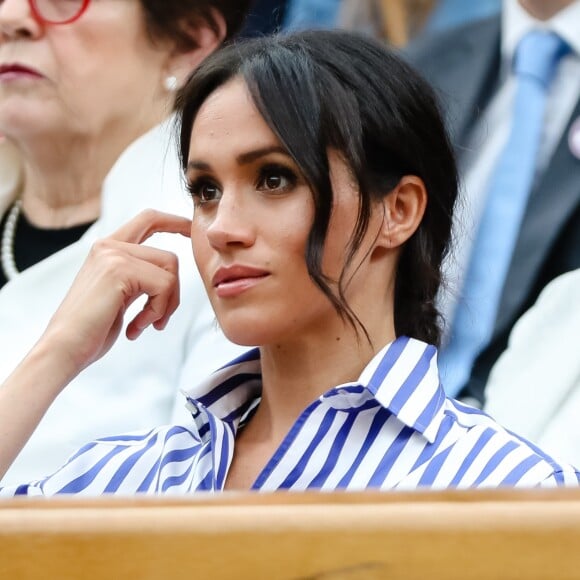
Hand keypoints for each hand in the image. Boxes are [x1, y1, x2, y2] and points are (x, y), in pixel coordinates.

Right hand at [42, 210, 191, 373]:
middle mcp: (110, 246)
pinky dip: (158, 311)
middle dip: (174, 292)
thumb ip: (140, 277)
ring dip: (165, 305)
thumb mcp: (120, 295)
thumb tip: (170, 275)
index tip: (190, 228)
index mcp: (108, 249)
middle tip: (161, 318)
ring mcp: (114, 255)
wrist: (65, 348)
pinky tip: (137, 326)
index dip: (174, 221)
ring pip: (170, 272)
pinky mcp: (120, 270)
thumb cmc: (92, 329)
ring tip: (145, 323)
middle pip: (170, 257)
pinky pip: (164, 285)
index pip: (148, 220)